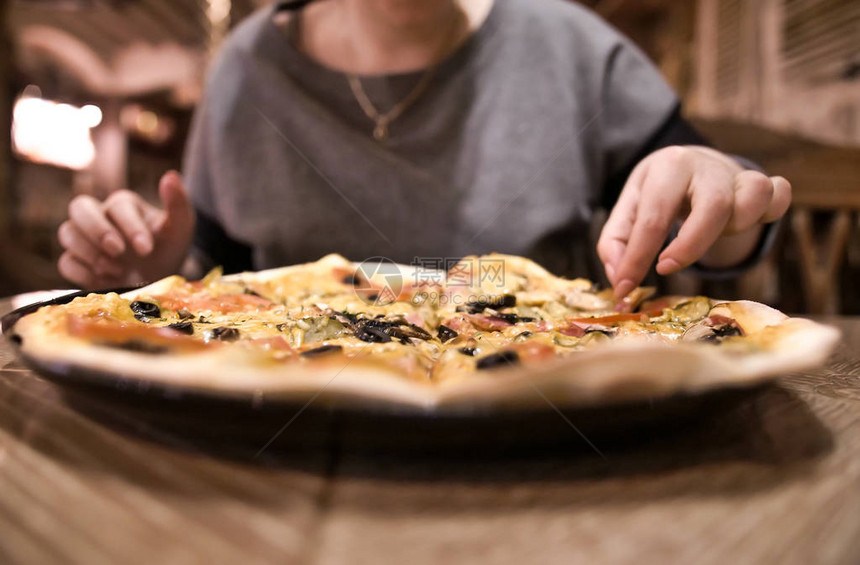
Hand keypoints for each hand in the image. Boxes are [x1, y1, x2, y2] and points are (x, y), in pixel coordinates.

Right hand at [58, 171, 194, 288]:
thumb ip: (178, 203)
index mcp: (124, 205)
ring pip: (67, 233)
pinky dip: (83, 273)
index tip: (145, 249)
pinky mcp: (76, 261)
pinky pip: (66, 262)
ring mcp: (84, 238)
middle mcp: (99, 216)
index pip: (118, 206)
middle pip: (79, 207)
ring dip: (90, 253)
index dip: (130, 226)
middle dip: (97, 230)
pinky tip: (106, 281)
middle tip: (118, 251)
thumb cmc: (168, 248)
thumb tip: (171, 175)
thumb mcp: (181, 227)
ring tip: (117, 271)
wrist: (158, 280)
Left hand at [597, 146, 790, 297]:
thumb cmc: (656, 194)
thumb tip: (620, 278)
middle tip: (666, 269)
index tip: (626, 287)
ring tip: (709, 237)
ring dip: (737, 227)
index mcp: (667, 167)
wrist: (688, 163)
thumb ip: (616, 242)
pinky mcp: (763, 183)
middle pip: (714, 206)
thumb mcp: (628, 208)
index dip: (638, 258)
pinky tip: (745, 225)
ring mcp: (738, 174)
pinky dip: (772, 211)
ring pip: (753, 197)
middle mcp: (705, 166)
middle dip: (690, 246)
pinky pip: (780, 193)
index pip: (653, 217)